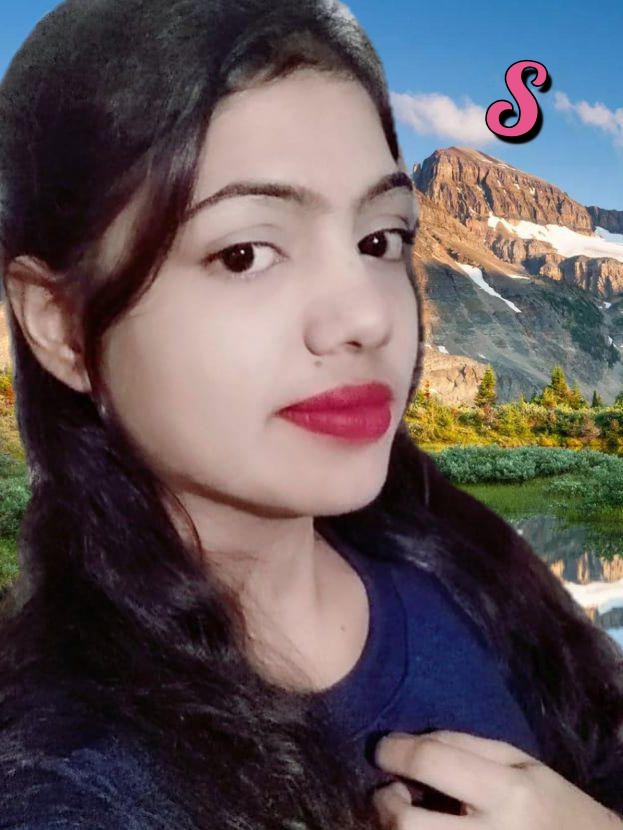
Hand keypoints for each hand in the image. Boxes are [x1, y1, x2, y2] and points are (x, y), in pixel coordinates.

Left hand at [372, 730, 622, 828]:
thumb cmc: (552, 803)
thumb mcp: (519, 761)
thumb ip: (463, 745)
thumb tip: (409, 742)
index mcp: (507, 793)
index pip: (430, 762)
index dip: (394, 751)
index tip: (384, 749)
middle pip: (407, 825)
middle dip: (386, 804)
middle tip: (390, 793)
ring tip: (404, 816)